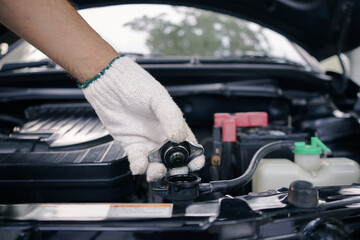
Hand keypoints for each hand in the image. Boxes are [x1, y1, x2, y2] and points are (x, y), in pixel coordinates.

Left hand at [81, 56, 204, 180]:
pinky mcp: (131, 145)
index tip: (195, 164)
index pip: (189, 144)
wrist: (108, 82)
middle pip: (174, 159)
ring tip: (154, 170)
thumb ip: (172, 117)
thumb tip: (179, 137)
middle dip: (176, 169)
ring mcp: (146, 141)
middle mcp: (161, 134)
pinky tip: (139, 165)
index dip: (195, 156)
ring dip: (157, 171)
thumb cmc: (135, 84)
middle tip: (174, 172)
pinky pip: (137, 161)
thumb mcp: (158, 98)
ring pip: (156, 164)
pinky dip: (139, 167)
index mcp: (173, 123)